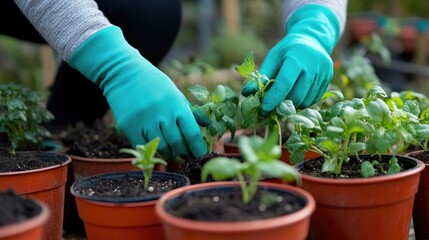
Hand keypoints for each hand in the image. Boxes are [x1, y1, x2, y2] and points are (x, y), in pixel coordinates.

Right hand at [68, 26, 206, 158]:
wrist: (123, 73)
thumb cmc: (154, 84)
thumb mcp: (175, 93)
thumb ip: (190, 111)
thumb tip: (207, 126)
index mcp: (177, 105)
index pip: (192, 134)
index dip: (198, 148)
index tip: (201, 155)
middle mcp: (162, 114)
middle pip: (177, 144)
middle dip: (184, 153)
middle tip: (187, 156)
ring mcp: (145, 121)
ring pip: (161, 148)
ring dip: (170, 154)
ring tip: (173, 153)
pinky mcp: (129, 127)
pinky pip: (144, 146)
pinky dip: (153, 150)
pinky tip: (157, 148)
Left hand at [242, 4, 339, 112]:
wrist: (312, 39)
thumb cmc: (288, 50)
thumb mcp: (273, 57)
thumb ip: (262, 76)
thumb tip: (246, 93)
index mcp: (297, 57)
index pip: (285, 82)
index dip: (274, 98)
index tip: (264, 108)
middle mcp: (313, 65)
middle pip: (297, 95)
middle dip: (283, 104)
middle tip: (271, 108)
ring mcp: (324, 72)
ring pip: (306, 100)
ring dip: (293, 105)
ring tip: (284, 100)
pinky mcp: (329, 79)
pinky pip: (314, 99)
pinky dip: (303, 102)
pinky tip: (296, 95)